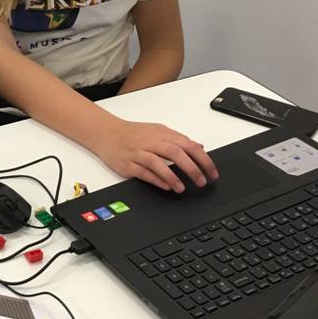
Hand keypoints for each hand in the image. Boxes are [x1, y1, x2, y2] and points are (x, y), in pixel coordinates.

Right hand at [93, 119, 217, 192]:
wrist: (105, 133)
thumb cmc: (132, 133)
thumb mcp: (157, 130)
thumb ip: (178, 139)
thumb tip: (199, 147)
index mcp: (161, 134)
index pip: (188, 145)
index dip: (203, 159)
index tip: (212, 172)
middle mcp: (150, 142)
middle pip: (175, 153)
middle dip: (192, 168)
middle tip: (202, 181)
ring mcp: (138, 153)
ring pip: (158, 163)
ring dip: (173, 176)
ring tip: (182, 188)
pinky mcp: (127, 164)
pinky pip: (143, 172)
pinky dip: (156, 179)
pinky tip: (166, 186)